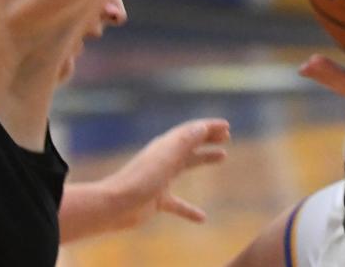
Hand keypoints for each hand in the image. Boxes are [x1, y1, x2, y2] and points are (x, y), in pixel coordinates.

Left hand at [70, 118, 229, 237]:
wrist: (117, 204)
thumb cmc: (142, 178)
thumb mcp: (167, 157)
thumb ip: (185, 141)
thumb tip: (201, 126)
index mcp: (165, 145)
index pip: (190, 131)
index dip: (208, 127)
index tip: (227, 126)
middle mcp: (164, 159)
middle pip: (189, 145)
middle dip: (208, 139)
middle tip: (226, 137)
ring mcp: (160, 179)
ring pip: (187, 166)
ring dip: (204, 159)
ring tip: (223, 157)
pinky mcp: (157, 200)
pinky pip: (178, 204)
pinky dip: (190, 209)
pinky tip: (202, 218)